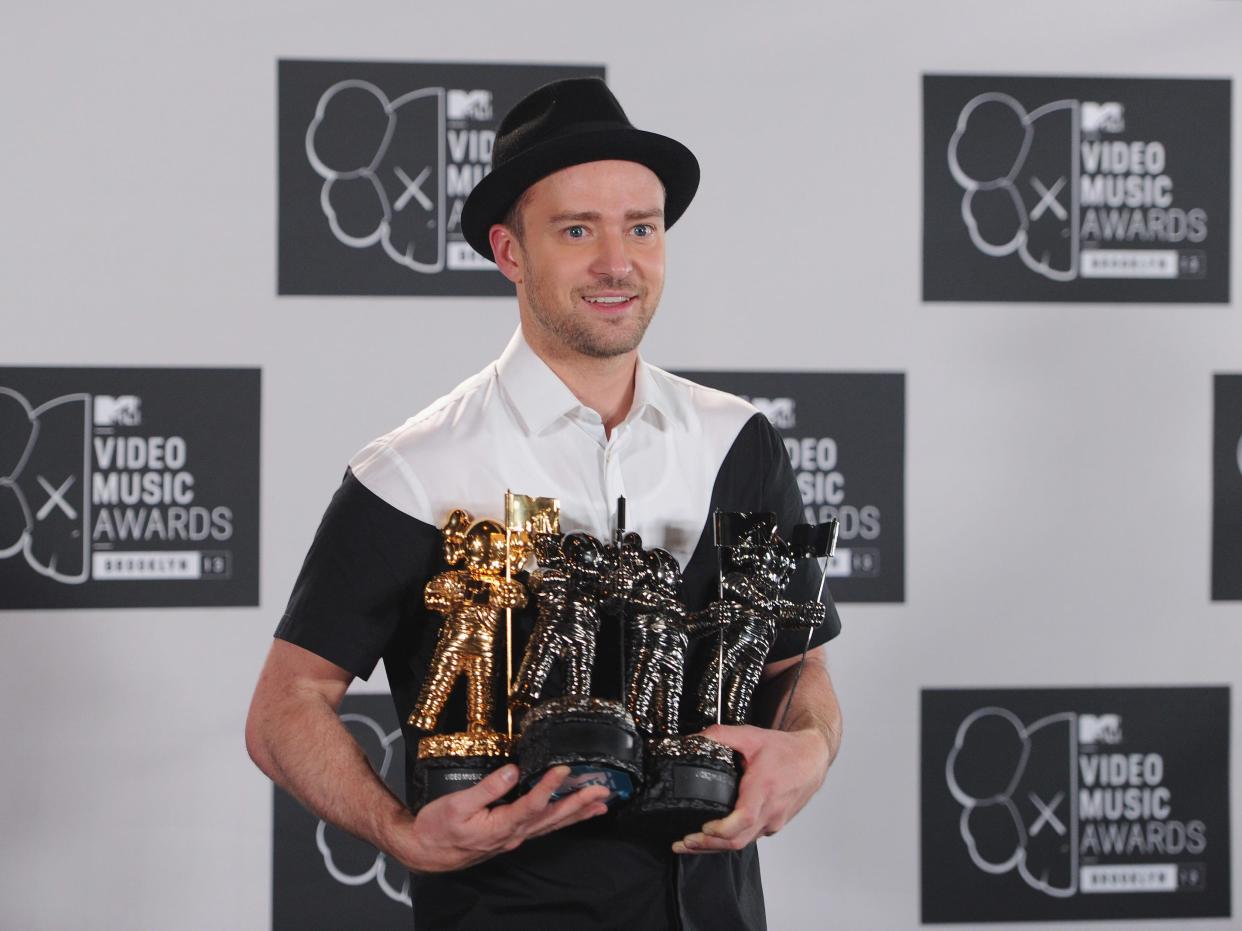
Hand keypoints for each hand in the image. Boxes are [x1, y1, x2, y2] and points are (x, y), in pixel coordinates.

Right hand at [392, 764, 609, 872]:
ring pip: (551, 825)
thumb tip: (512, 770)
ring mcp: (513, 837)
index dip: (550, 787)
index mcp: (499, 826)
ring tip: (599, 804)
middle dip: (579, 803)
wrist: (425, 851)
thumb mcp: (456, 804)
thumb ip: (487, 788)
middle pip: (552, 818)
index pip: (532, 805)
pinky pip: (542, 828)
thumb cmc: (437, 828)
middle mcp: (512, 835)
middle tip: (602, 791)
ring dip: (576, 814)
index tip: (565, 769)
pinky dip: (561, 820)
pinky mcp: (510, 836)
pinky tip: (572, 814)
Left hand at [672, 724, 828, 854]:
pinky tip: (716, 838)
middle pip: (738, 840)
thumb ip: (721, 736)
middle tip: (683, 843)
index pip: (744, 819)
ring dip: (716, 847)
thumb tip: (694, 740)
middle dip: (708, 845)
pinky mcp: (774, 825)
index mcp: (763, 788)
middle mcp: (770, 810)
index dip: (721, 829)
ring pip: (743, 843)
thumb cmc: (786, 749)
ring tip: (692, 844)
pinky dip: (731, 841)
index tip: (702, 827)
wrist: (813, 758)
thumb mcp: (751, 736)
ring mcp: (774, 821)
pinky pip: (751, 838)